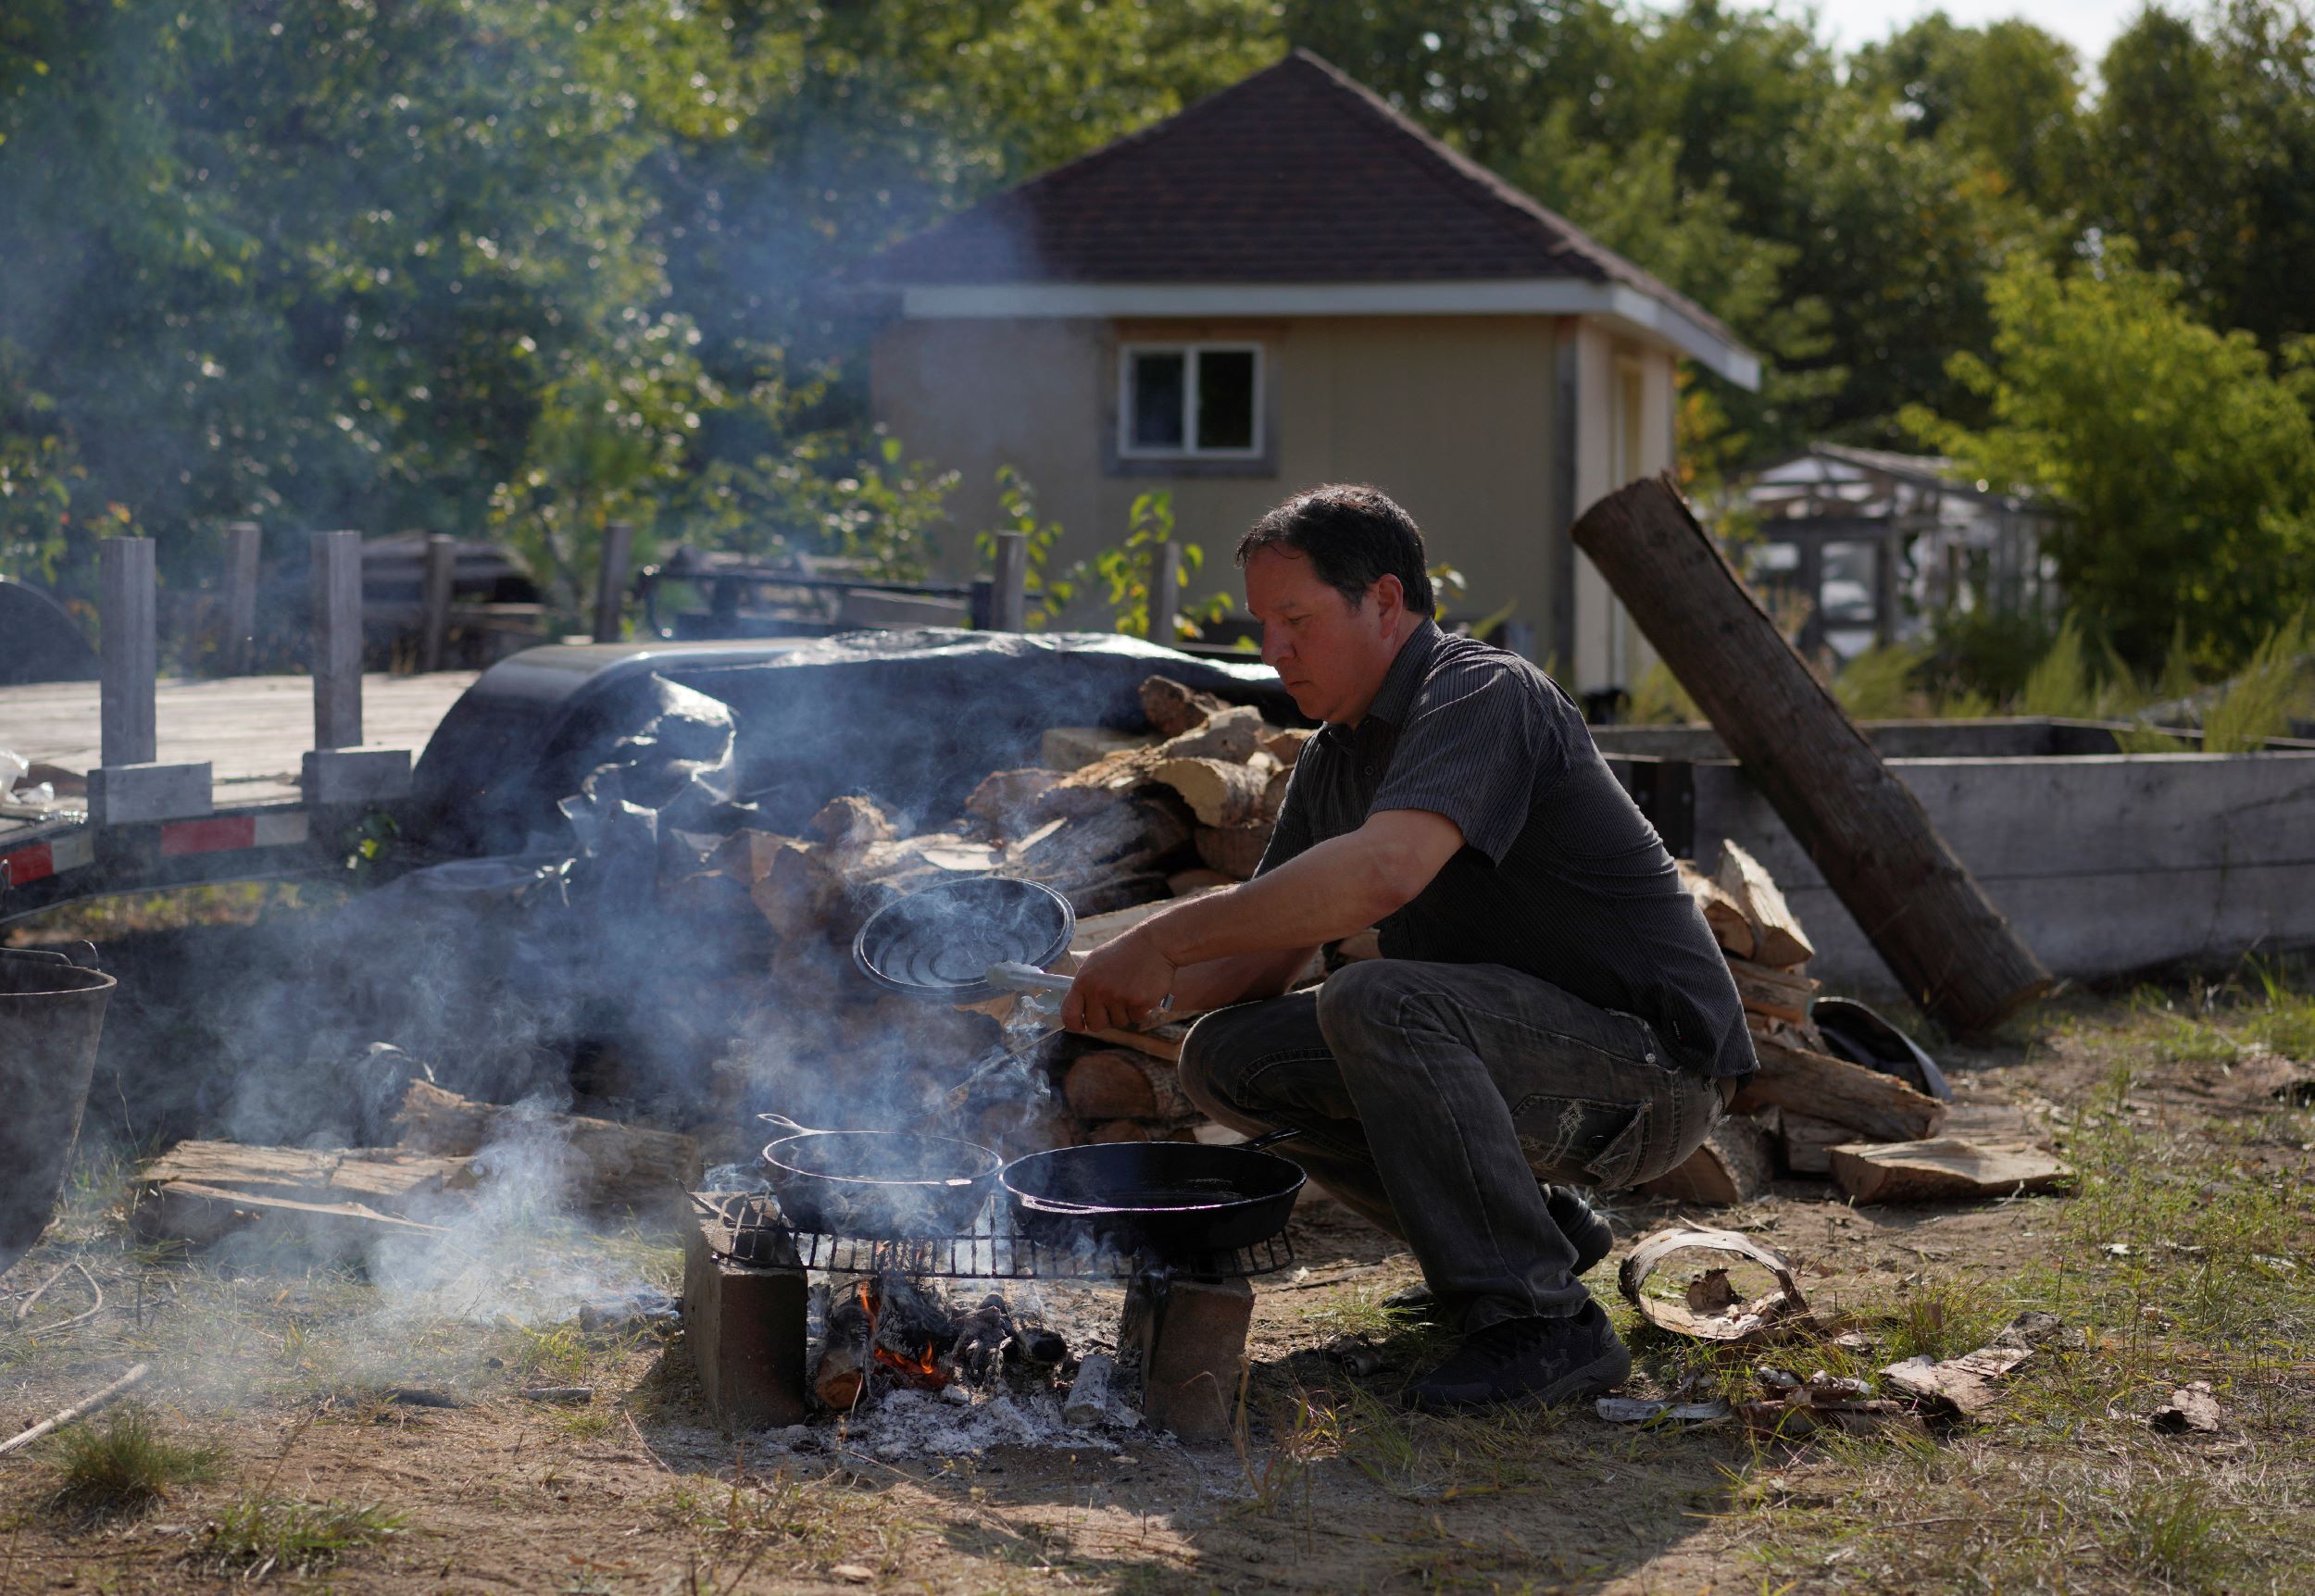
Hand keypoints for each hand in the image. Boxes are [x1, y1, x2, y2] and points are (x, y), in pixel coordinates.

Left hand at [1061, 926, 1176, 1034]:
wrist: (1155, 944)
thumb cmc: (1124, 952)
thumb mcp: (1096, 962)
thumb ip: (1085, 985)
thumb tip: (1077, 1009)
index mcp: (1084, 981)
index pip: (1069, 1014)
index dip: (1075, 1024)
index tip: (1081, 1025)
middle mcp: (1099, 991)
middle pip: (1095, 1025)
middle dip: (1105, 1019)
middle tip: (1114, 1003)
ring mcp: (1119, 998)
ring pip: (1118, 1023)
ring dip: (1125, 1013)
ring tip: (1131, 991)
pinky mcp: (1139, 1003)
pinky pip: (1136, 1019)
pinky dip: (1140, 1010)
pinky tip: (1142, 992)